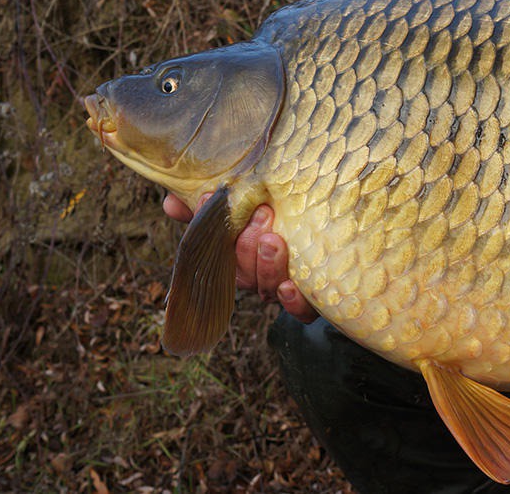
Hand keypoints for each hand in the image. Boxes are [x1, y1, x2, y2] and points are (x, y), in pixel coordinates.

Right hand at [162, 194, 317, 322]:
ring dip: (267, 265)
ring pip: (267, 288)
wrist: (340, 236)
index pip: (218, 250)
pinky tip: (289, 287)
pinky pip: (300, 312)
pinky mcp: (314, 302)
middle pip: (243, 272)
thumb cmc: (283, 218)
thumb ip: (212, 207)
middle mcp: (259, 277)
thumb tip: (170, 202)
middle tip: (261, 213)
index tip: (211, 197)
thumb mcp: (248, 208)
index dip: (211, 228)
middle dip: (247, 244)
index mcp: (239, 258)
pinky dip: (293, 302)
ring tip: (274, 240)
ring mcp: (284, 289)